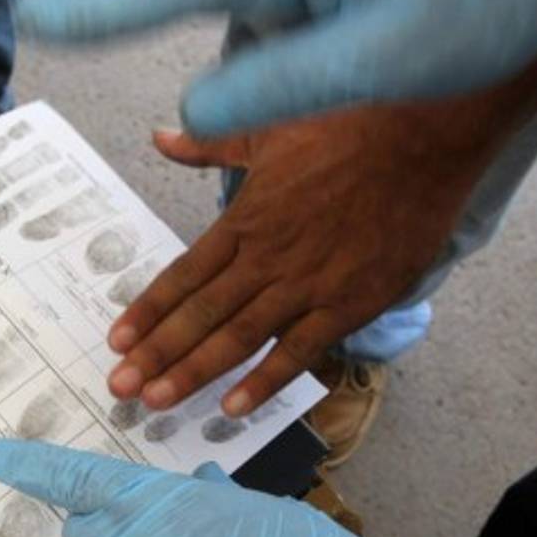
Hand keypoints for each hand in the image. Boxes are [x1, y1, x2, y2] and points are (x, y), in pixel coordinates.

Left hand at [106, 102, 496, 416]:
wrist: (419, 138)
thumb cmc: (345, 128)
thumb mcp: (266, 130)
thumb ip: (209, 145)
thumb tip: (160, 137)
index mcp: (244, 221)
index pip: (183, 275)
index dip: (148, 311)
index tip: (117, 341)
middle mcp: (266, 259)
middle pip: (200, 314)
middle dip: (156, 354)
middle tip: (120, 387)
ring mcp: (305, 285)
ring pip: (238, 337)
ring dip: (194, 371)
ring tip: (157, 401)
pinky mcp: (348, 304)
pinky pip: (298, 351)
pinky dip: (265, 381)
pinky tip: (234, 407)